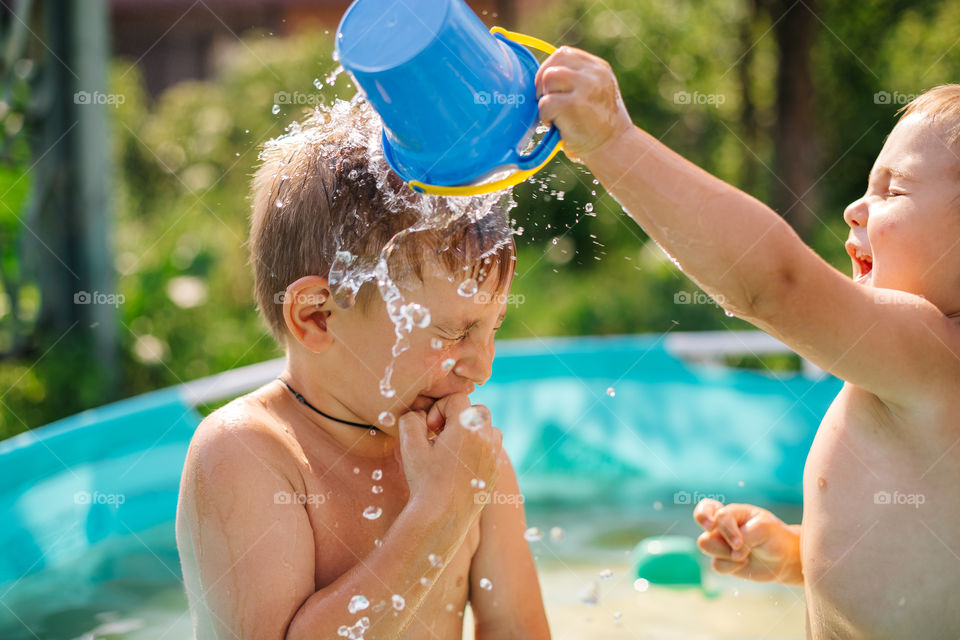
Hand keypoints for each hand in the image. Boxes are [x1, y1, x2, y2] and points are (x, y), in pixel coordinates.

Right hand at [396, 393, 502, 521]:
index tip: (431, 430)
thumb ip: (411, 420)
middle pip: (477, 410)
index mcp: (467, 426)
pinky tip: (460, 465)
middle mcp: (486, 438)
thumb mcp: (410, 446)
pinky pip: (492, 450)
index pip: (457, 398)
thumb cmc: (426, 481)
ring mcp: (493, 456)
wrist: (442, 517)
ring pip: (490, 429)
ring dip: (473, 432)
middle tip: (440, 437)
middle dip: (458, 418)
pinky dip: (479, 450)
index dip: (440, 409)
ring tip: (453, 449)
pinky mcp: (495, 472)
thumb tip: (418, 414)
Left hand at [535, 46, 633, 161]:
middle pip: (554, 62)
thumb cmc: (599, 126)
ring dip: (544, 98)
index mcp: (598, 68)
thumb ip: (576, 80)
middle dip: (542, 82)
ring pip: (548, 78)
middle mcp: (594, 73)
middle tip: (546, 101)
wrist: (615, 148)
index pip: (563, 54)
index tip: (548, 88)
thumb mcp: (594, 93)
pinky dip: (545, 116)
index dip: (549, 68)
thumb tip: (542, 76)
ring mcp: (585, 87)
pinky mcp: (574, 104)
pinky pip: (545, 103)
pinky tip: (556, 125)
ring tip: (554, 114)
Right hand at [693, 499, 802, 584]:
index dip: (703, 515)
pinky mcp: (724, 562)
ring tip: (745, 555)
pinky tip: (745, 563)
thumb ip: (745, 535)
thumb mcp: (763, 527)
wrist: (784, 558)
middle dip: (715, 540)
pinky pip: (717, 565)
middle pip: (704, 532)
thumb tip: (734, 553)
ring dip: (726, 553)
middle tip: (735, 545)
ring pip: (706, 547)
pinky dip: (732, 566)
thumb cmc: (773, 535)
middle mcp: (721, 528)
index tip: (712, 525)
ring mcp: (721, 545)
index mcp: (729, 513)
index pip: (707, 508)